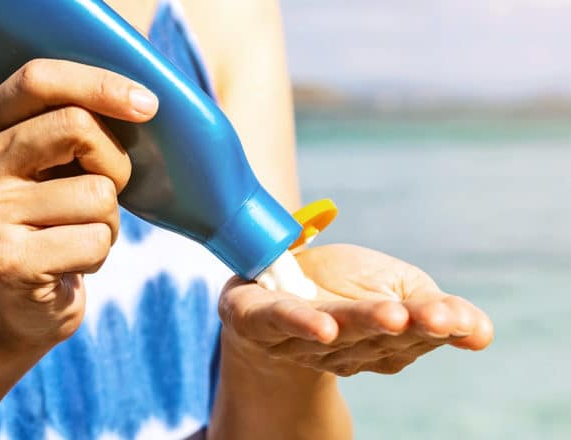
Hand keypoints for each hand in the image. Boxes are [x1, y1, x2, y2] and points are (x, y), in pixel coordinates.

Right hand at [0, 59, 158, 348]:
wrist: (15, 307)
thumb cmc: (52, 224)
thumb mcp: (52, 167)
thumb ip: (75, 128)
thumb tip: (141, 104)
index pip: (39, 80)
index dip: (99, 84)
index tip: (148, 106)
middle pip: (77, 127)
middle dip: (115, 163)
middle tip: (106, 191)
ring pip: (98, 193)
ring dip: (108, 221)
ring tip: (77, 235)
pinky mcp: (6, 261)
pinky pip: (95, 240)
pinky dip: (99, 254)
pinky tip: (69, 264)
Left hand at [219, 244, 492, 376]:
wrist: (267, 281)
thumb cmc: (340, 288)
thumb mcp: (394, 286)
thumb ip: (433, 308)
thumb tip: (483, 333)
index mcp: (382, 341)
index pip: (416, 334)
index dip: (440, 326)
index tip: (462, 319)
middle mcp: (344, 346)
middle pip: (380, 336)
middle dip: (410, 327)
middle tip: (438, 318)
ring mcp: (299, 336)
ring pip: (337, 329)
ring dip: (364, 324)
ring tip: (392, 317)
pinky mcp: (259, 319)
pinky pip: (281, 321)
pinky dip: (302, 324)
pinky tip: (323, 327)